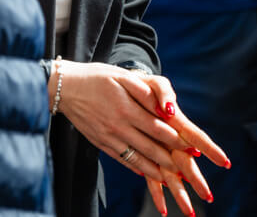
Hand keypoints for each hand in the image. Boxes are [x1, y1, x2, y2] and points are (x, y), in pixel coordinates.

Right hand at [49, 63, 227, 216]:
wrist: (65, 88)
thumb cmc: (97, 77)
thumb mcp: (121, 76)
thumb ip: (143, 90)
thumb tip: (162, 105)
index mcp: (127, 108)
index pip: (158, 128)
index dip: (176, 139)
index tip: (191, 148)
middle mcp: (119, 126)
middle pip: (151, 147)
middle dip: (172, 160)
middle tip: (190, 171)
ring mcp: (110, 137)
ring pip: (138, 158)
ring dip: (158, 170)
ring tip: (175, 180)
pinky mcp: (102, 143)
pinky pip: (123, 159)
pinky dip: (139, 168)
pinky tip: (149, 174)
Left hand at [117, 72, 228, 214]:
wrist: (130, 92)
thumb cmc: (147, 87)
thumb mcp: (156, 84)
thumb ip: (164, 93)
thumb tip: (168, 109)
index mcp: (177, 123)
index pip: (196, 137)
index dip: (210, 149)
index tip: (225, 162)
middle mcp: (172, 140)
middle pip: (187, 163)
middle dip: (198, 181)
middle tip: (208, 197)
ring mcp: (161, 150)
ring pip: (172, 176)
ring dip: (181, 194)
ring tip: (190, 213)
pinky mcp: (148, 156)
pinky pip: (153, 178)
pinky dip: (157, 193)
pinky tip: (162, 209)